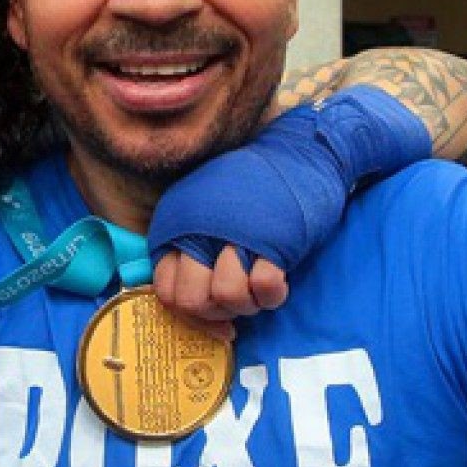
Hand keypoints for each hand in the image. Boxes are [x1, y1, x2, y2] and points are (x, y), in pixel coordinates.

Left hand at [147, 89, 430, 321]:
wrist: (300, 150)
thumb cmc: (254, 186)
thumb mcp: (206, 210)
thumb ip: (192, 249)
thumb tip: (196, 306)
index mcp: (178, 224)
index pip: (167, 293)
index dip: (191, 314)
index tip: (216, 316)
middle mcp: (198, 229)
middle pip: (193, 300)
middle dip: (218, 311)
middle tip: (240, 298)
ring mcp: (235, 233)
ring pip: (227, 296)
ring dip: (248, 303)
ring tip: (260, 285)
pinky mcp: (273, 238)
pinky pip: (264, 287)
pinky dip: (272, 293)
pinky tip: (279, 278)